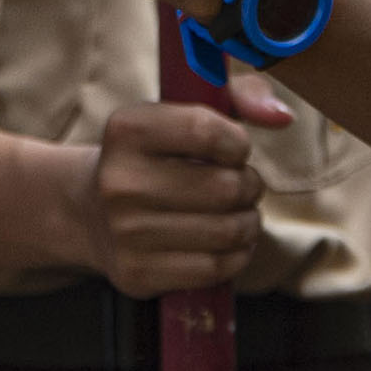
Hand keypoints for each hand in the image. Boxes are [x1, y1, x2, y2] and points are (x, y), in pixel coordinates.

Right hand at [68, 80, 292, 295]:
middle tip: (242, 186)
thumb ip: (239, 96)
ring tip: (238, 214)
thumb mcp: (182, 112)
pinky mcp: (137, 274)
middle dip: (250, 186)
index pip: (207, 131)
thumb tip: (281, 117)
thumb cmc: (154, 156)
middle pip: (226, 188)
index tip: (233, 150)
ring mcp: (126, 233)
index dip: (237, 143)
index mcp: (128, 130)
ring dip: (248, 223)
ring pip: (227, 232)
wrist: (88, 212)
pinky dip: (236, 256)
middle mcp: (121, 182)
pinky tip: (227, 243)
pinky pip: (215, 269)